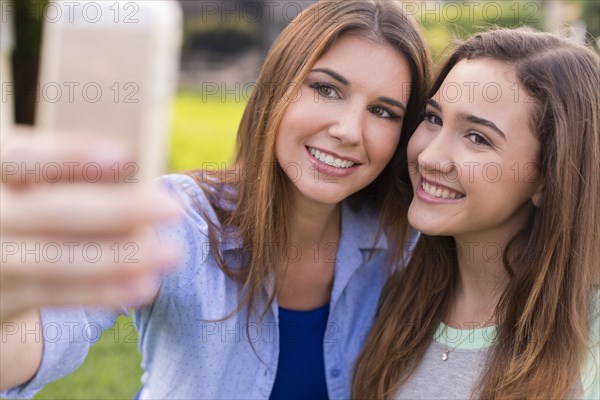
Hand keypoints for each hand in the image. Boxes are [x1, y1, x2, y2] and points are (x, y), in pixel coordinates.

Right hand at [0, 127, 181, 322]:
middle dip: (118, 210)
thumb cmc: (20, 205)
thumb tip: (130, 165)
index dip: (70, 155)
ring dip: (120, 258)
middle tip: (174, 207)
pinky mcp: (2, 299)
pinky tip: (145, 285)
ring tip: (172, 253)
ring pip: (56, 260)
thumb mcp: (29, 182)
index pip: (20, 157)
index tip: (127, 156)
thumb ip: (65, 172)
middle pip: (51, 212)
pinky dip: (102, 291)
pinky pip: (56, 296)